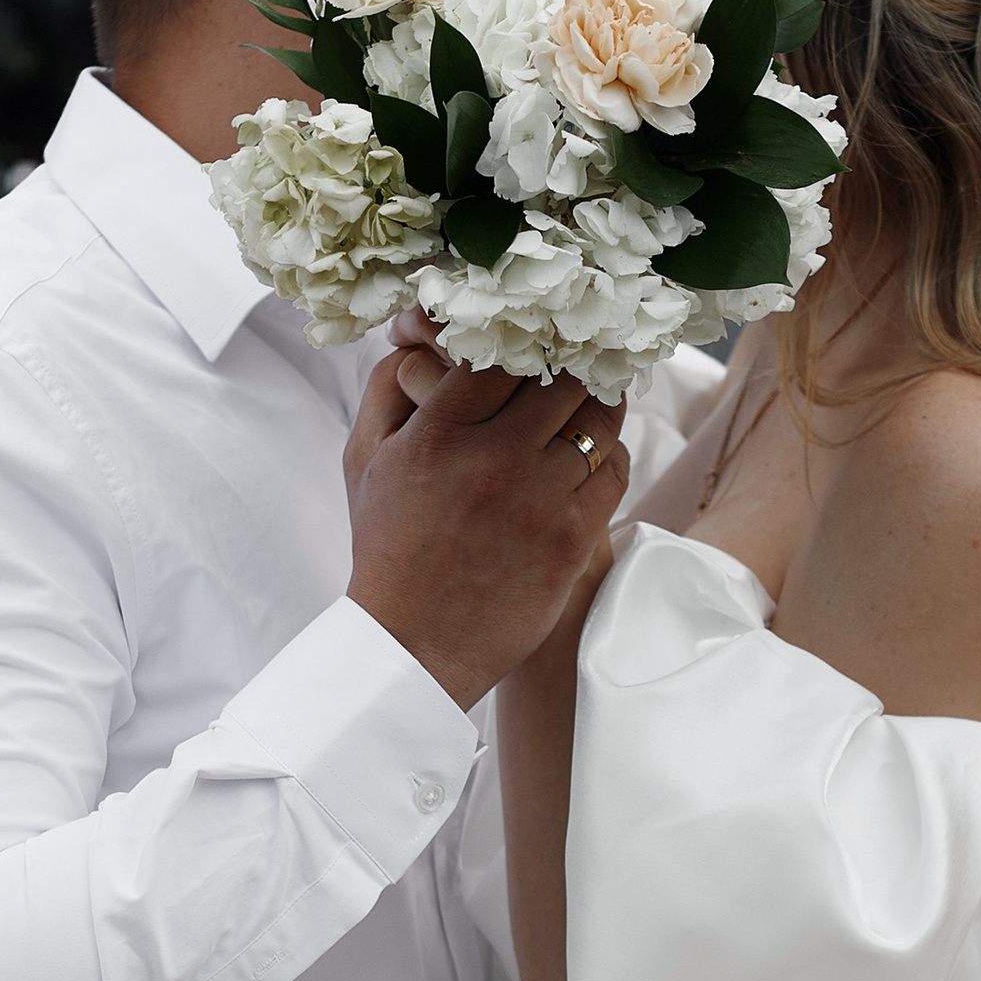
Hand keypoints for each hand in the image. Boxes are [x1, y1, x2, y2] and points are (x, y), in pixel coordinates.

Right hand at [345, 351, 627, 711]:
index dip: (522, 338)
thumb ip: (389, 388)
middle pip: (562, 374)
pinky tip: (591, 457)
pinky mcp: (572, 538)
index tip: (529, 339)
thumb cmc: (388, 547)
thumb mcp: (364, 460)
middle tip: (571, 362)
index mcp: (438, 431)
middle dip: (567, 364)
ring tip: (587, 404)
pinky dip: (610, 453)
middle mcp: (493, 458)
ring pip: (598, 417)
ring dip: (596, 403)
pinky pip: (616, 469)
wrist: (413, 644)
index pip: (503, 350)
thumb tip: (426, 336)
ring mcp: (539, 498)